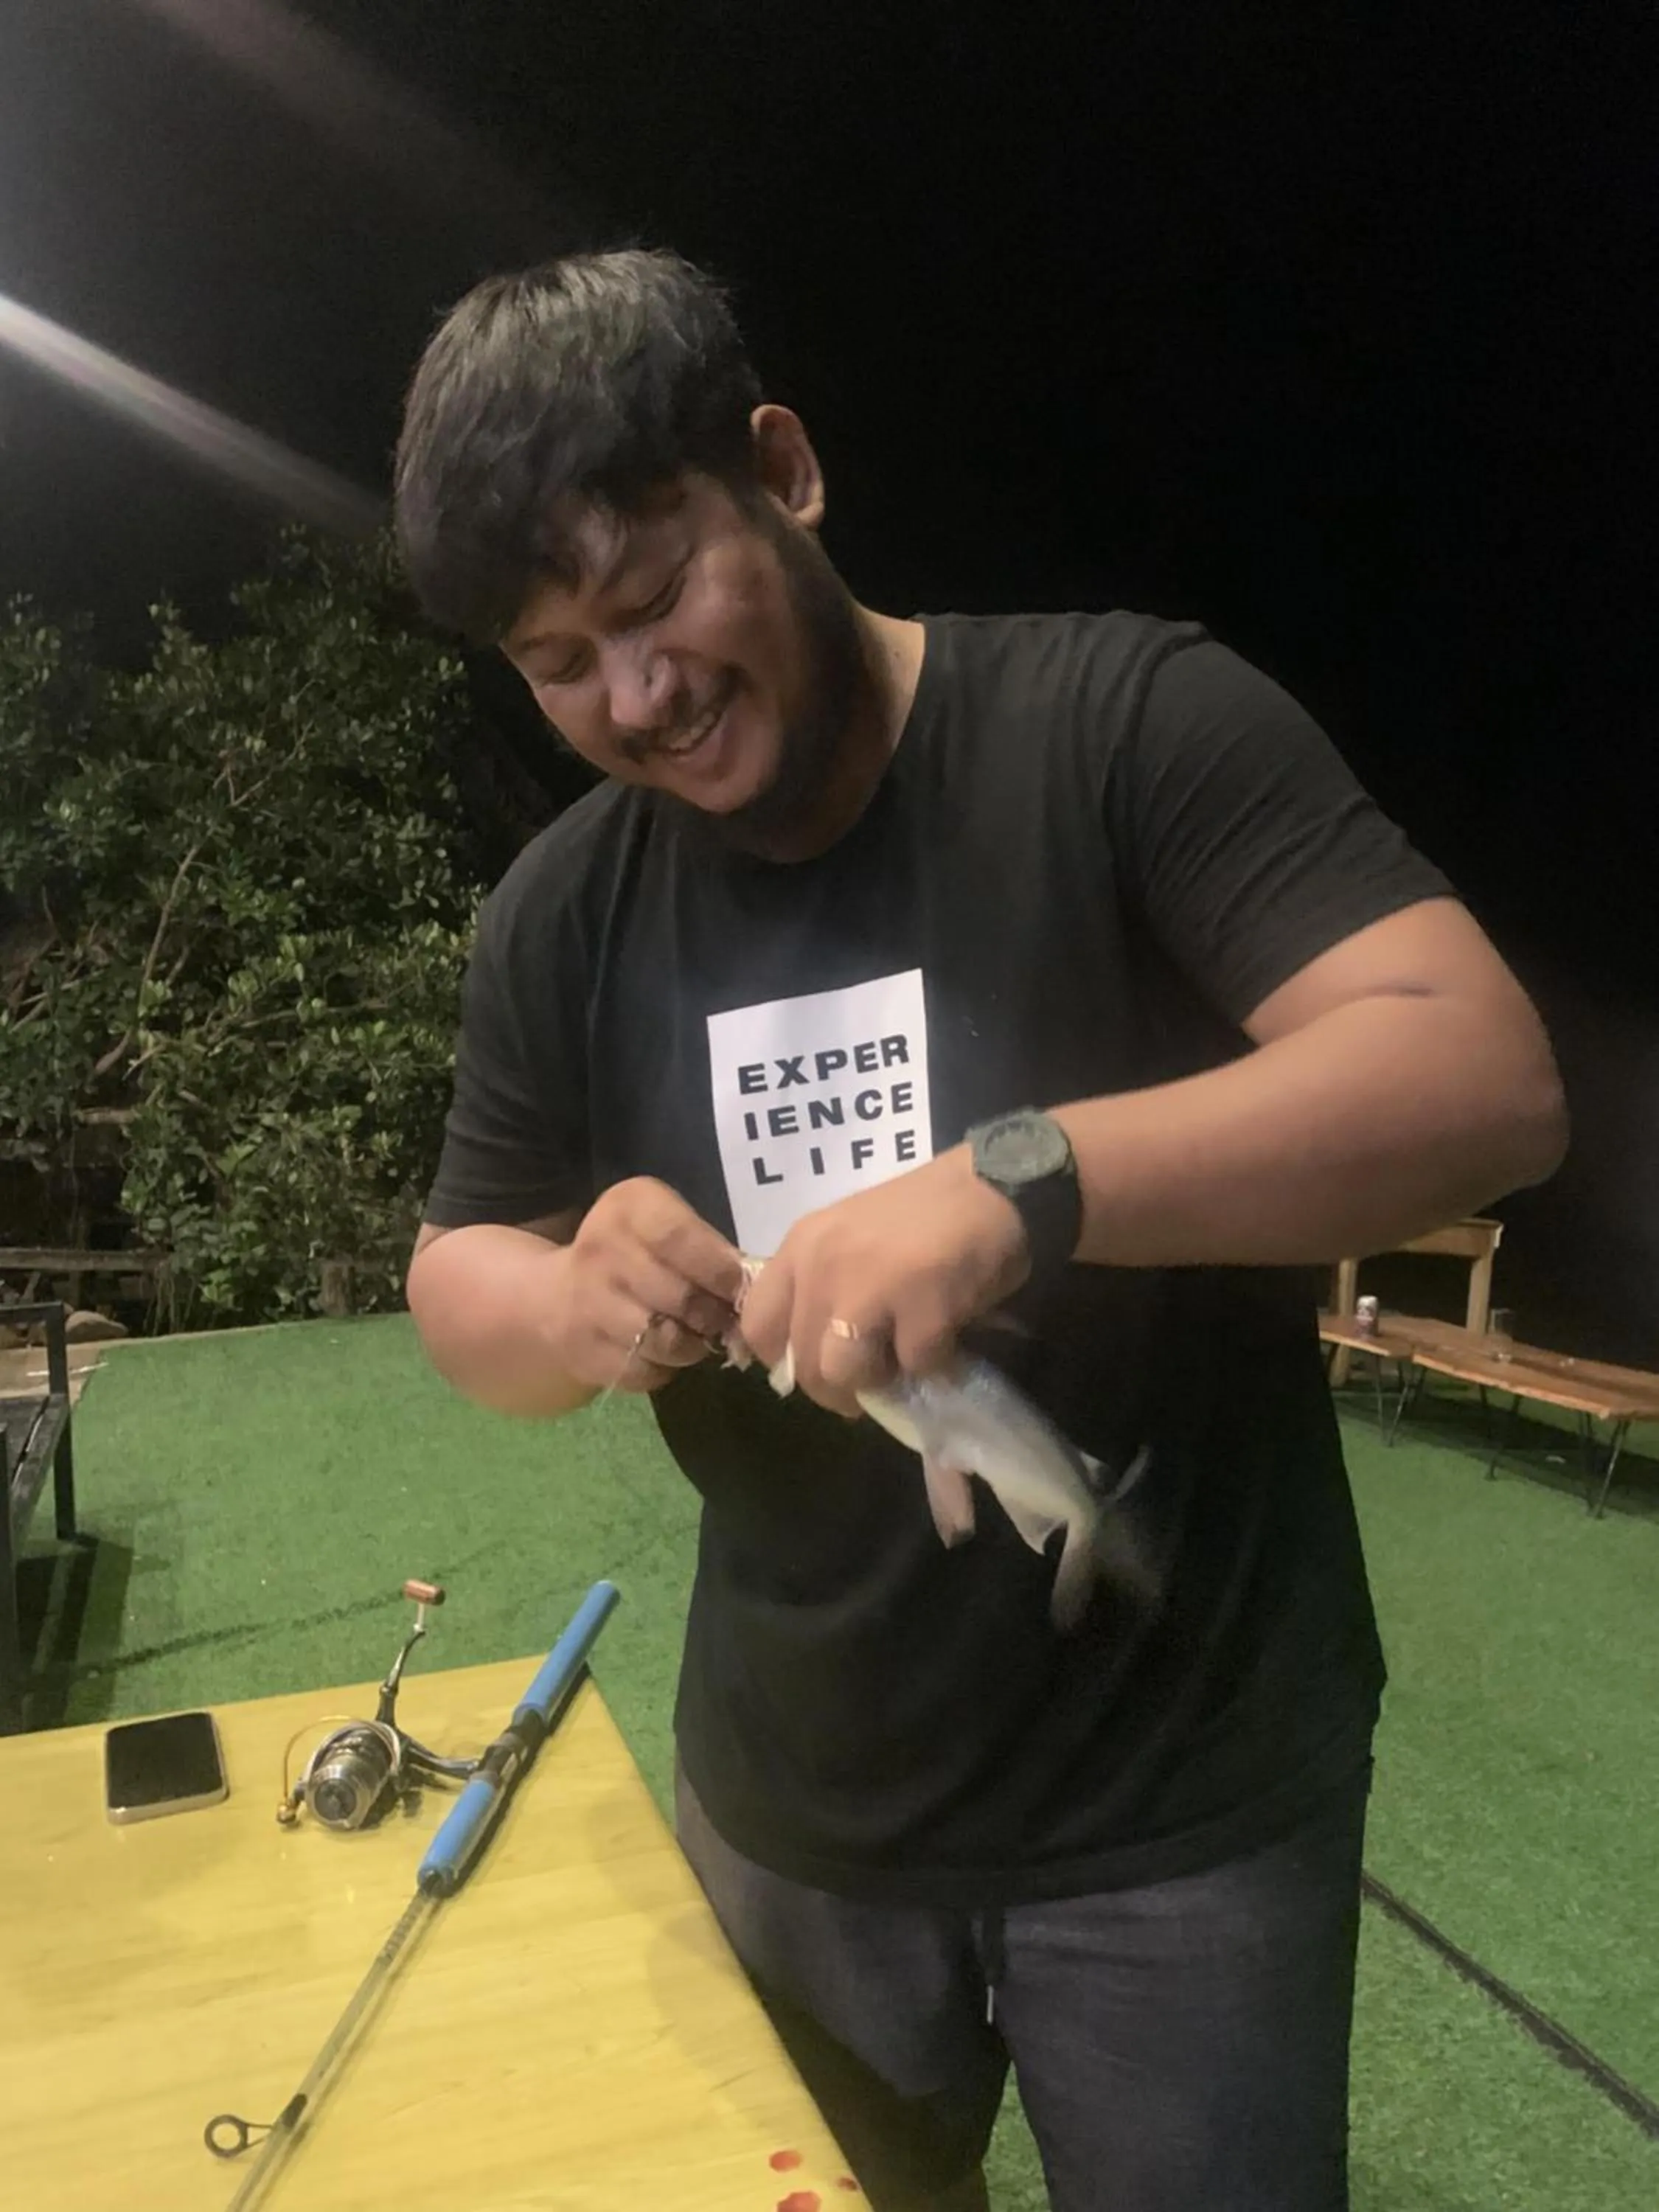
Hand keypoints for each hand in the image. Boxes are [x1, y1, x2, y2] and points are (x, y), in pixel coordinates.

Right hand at [547, 1179, 746, 1393]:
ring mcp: (585, 1304)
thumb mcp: (667, 1226)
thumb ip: (708, 1248)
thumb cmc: (635, 1255)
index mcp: (627, 1208)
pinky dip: (664, 1369)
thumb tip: (754, 1289)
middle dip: (714, 1314)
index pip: (678, 1238)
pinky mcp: (583, 1352)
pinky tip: (660, 1352)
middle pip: (679, 1296)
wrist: (557, 1296)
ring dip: (693, 1346)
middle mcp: (599, 1250)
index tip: (740, 1290)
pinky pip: (645, 1371)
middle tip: (723, 1318)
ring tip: (695, 1334)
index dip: (719, 1270)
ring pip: (666, 1341)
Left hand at [737, 1147, 1029, 1414]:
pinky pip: (914, 1367)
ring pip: (846, 1374)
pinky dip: (934, 1363)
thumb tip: (815, 1360)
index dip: (785, 1359)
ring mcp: (871, 1287)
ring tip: (907, 1356)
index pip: (758, 1326)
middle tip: (872, 1380)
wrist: (995, 1185)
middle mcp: (824, 1265)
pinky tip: (947, 1332)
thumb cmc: (924, 1214)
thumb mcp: (850, 1238)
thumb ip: (823, 1288)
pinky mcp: (922, 1308)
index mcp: (802, 1246)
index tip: (819, 1363)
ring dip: (880, 1379)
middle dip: (839, 1387)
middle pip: (803, 1365)